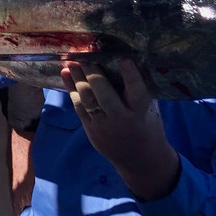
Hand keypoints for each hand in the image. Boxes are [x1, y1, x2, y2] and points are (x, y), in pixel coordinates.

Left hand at [62, 60, 180, 200]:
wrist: (138, 160)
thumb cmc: (147, 127)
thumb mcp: (150, 110)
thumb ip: (139, 91)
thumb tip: (129, 61)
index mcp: (140, 114)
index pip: (136, 92)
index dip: (130, 76)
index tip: (124, 59)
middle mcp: (120, 120)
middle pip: (104, 95)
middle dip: (94, 74)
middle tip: (86, 56)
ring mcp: (103, 125)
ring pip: (87, 99)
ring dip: (77, 79)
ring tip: (71, 62)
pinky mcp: (90, 129)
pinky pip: (78, 106)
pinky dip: (71, 89)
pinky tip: (66, 74)